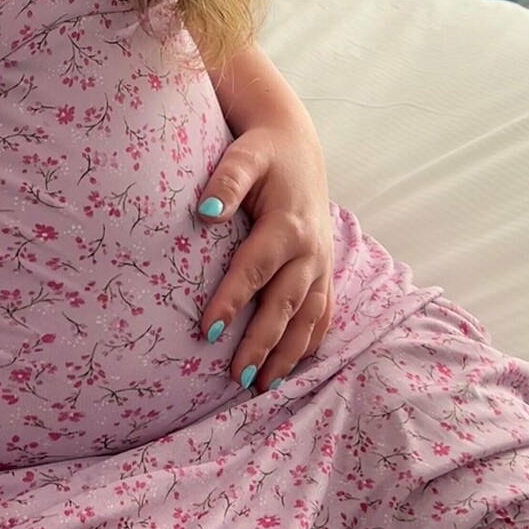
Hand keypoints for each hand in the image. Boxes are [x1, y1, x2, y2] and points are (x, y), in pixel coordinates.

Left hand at [194, 118, 335, 393]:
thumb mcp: (243, 156)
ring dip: (288, 353)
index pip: (255, 270)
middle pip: (283, 304)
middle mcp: (310, 250)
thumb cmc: (262, 152)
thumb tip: (204, 212)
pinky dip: (311, 341)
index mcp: (287, 224)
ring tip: (262, 385)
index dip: (232, 301)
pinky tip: (294, 367)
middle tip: (236, 377)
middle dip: (261, 343)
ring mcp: (321, 263)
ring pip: (307, 317)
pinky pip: (323, 313)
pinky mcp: (325, 269)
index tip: (208, 332)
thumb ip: (225, 181)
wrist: (296, 143)